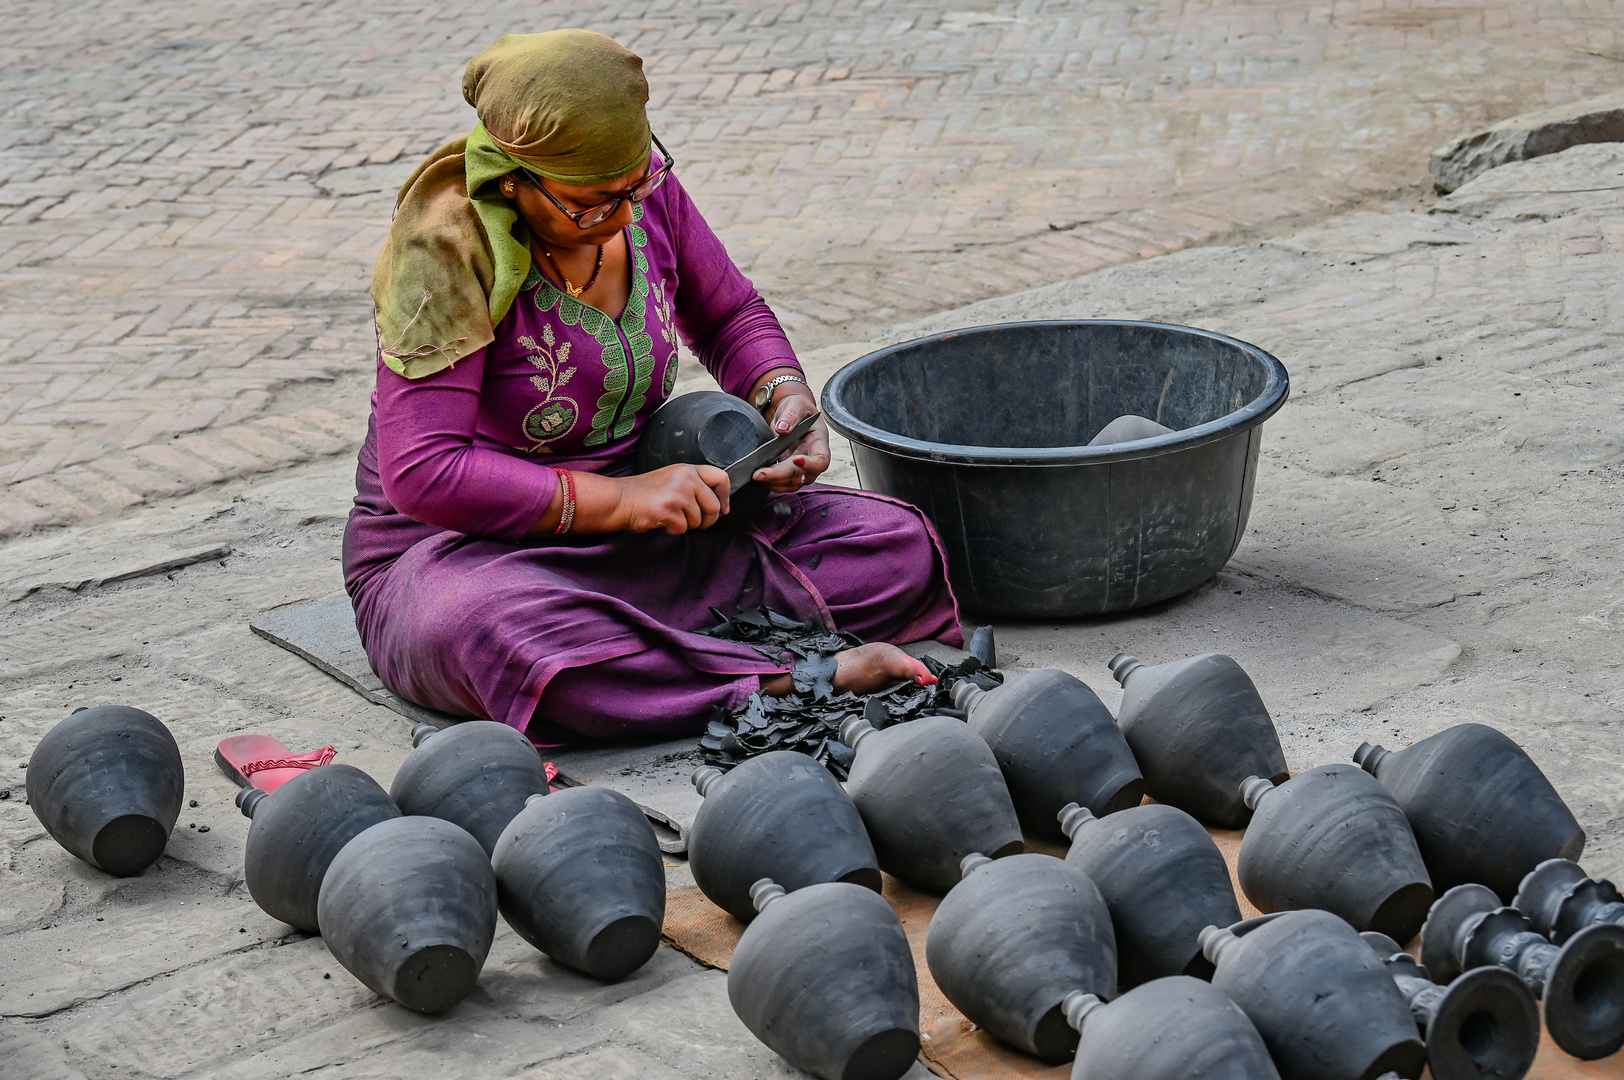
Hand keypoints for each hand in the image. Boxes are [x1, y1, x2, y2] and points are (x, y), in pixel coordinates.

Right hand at [613, 464, 730, 533]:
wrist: (619, 500)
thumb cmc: (644, 493)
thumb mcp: (672, 479)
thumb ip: (694, 486)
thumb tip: (719, 505)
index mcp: (688, 469)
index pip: (721, 478)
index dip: (725, 496)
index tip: (723, 509)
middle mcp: (686, 478)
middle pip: (714, 506)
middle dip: (707, 520)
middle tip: (693, 522)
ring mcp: (678, 493)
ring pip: (698, 520)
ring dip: (686, 525)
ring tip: (669, 516)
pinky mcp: (669, 510)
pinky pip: (683, 528)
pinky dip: (673, 530)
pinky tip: (661, 521)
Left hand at [755, 389, 830, 491]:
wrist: (789, 414)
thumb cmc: (797, 408)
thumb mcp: (796, 405)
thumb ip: (791, 415)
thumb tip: (782, 428)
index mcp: (819, 442)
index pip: (821, 460)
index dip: (811, 464)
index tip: (796, 460)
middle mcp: (812, 458)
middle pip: (802, 475)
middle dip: (781, 476)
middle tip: (760, 474)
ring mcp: (801, 468)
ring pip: (792, 483)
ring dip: (775, 483)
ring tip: (757, 476)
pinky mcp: (788, 470)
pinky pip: (783, 483)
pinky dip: (771, 483)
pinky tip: (759, 476)